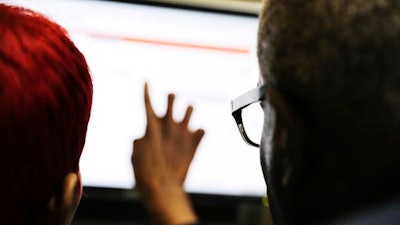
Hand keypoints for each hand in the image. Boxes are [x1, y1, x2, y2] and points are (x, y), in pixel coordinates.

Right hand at [132, 83, 204, 224]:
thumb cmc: (145, 175)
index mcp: (151, 128)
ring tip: (188, 109)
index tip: (146, 81)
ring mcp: (182, 136)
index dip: (146, 91)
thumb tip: (144, 137)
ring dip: (188, 110)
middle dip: (171, 97)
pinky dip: (199, 132)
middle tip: (172, 95)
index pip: (147, 104)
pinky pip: (201, 131)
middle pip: (172, 102)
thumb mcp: (135, 155)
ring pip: (189, 111)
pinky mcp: (193, 146)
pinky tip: (197, 132)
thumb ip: (140, 141)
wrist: (163, 190)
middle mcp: (168, 128)